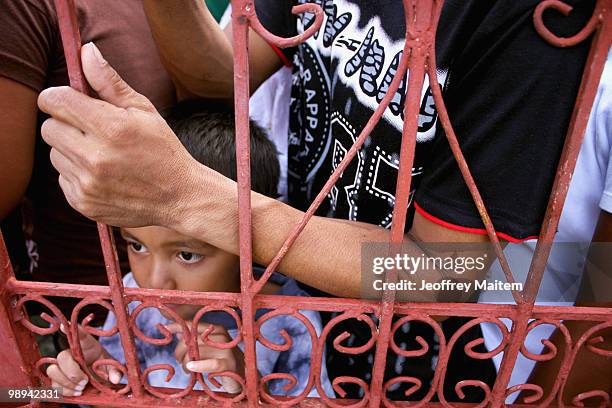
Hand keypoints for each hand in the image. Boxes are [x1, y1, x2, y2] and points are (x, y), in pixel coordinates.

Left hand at [37, 42, 202, 227]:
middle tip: (93, 131)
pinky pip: (62, 178)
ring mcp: (88, 183)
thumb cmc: (163, 150)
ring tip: (103, 155)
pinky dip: (77, 174)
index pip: (55, 101)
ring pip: (54, 154)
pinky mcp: (83, 203)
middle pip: (49, 128)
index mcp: (112, 128)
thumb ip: (109, 82)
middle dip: (66, 124)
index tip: (70, 101)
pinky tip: (104, 175)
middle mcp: (96, 157)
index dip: (58, 97)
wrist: (180, 197)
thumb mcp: (144, 111)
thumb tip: (86, 51)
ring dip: (72, 151)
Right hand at [46, 324, 121, 395]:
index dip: (70, 328)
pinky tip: (77, 392)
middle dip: (71, 371)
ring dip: (67, 383)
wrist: (100, 380)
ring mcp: (63, 366)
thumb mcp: (114, 368)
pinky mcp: (58, 379)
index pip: (79, 334)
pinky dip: (65, 391)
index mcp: (88, 345)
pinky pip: (53, 385)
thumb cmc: (105, 368)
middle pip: (61, 356)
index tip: (65, 325)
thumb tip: (115, 379)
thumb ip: (116, 372)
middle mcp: (72, 353)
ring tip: (82, 387)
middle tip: (85, 380)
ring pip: (53, 371)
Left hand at [167, 322, 243, 393]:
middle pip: (191, 340)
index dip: (178, 326)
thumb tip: (175, 330)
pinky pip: (210, 363)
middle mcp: (221, 336)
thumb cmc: (221, 361)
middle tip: (181, 362)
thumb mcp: (208, 348)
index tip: (165, 328)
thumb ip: (194, 339)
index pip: (194, 324)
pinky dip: (199, 365)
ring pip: (196, 353)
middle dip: (180, 352)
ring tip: (188, 370)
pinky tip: (191, 368)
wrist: (242, 375)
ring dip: (186, 364)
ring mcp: (225, 349)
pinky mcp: (228, 363)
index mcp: (217, 329)